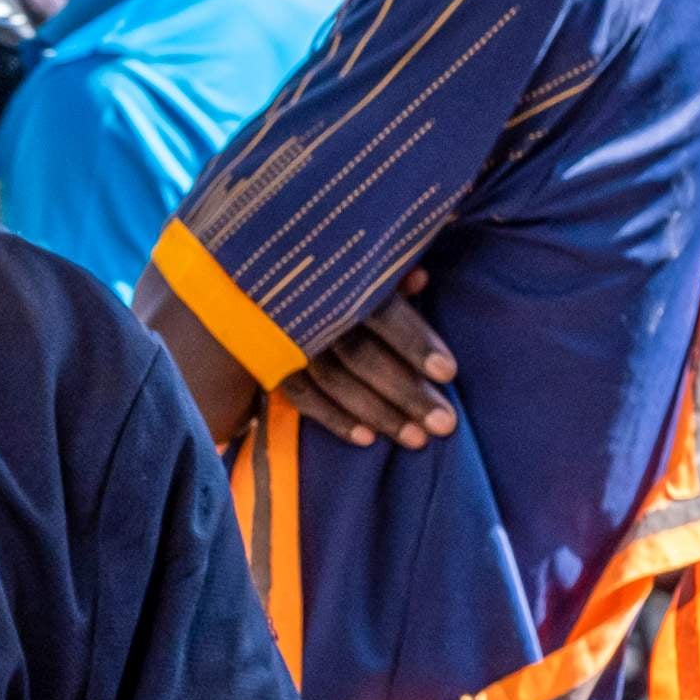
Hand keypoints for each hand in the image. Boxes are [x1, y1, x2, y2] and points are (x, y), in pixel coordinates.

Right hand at [278, 270, 455, 450]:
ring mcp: (286, 339)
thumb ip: (385, 271)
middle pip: (362, 356)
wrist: (250, 275)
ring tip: (417, 439)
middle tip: (444, 424)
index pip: (381, 312)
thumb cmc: (321, 267)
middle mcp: (311, 311)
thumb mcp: (350, 259)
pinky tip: (367, 440)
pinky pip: (301, 396)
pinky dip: (333, 418)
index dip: (415, 342)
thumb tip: (421, 279)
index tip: (449, 372)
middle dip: (406, 393)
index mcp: (337, 279)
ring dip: (378, 413)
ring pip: (335, 382)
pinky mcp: (269, 360)